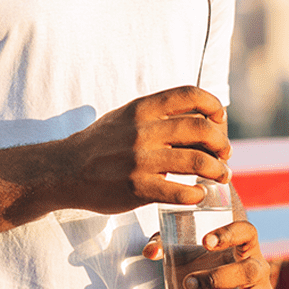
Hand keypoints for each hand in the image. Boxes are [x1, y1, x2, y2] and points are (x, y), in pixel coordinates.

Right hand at [59, 86, 231, 213]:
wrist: (65, 170)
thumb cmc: (100, 144)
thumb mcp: (124, 117)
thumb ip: (155, 113)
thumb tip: (195, 112)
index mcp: (141, 109)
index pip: (190, 95)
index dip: (214, 106)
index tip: (219, 121)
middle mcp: (142, 130)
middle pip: (202, 128)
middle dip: (222, 144)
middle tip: (224, 155)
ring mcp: (140, 160)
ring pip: (199, 161)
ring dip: (218, 171)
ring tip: (219, 176)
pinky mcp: (137, 188)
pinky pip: (182, 192)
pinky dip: (197, 194)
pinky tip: (196, 194)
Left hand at [143, 222, 272, 288]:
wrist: (211, 280)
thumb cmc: (197, 256)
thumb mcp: (181, 245)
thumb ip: (163, 243)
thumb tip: (150, 252)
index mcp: (244, 243)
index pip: (246, 232)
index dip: (229, 235)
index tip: (205, 242)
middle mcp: (259, 266)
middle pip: (250, 271)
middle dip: (217, 279)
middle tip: (187, 283)